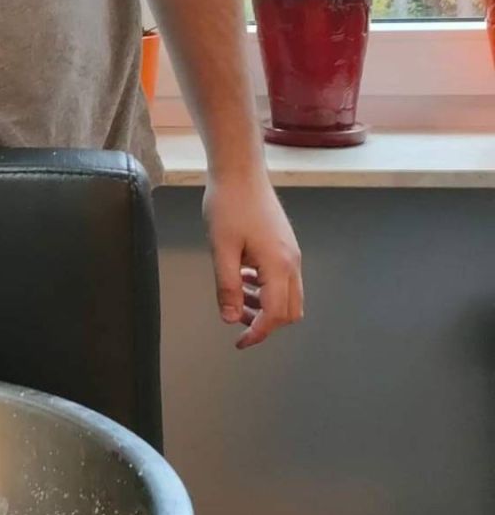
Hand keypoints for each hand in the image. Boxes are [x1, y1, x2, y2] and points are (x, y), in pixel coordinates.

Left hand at [202, 173, 303, 349]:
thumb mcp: (221, 249)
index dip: (257, 333)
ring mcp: (291, 253)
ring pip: (288, 296)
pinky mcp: (285, 245)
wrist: (240, 171)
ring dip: (265, 305)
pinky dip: (266, 288)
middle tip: (237, 321)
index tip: (239, 342)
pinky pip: (283, 278)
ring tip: (237, 299)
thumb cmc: (229, 205)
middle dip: (264, 322)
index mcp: (278, 266)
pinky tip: (244, 278)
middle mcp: (292, 262)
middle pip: (289, 311)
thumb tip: (230, 319)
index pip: (274, 315)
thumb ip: (227, 286)